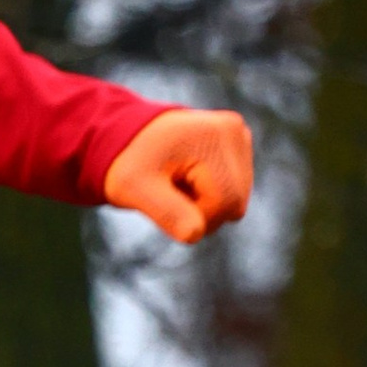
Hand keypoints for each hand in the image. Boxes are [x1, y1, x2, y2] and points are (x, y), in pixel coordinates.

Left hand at [104, 107, 251, 243]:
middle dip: (202, 211)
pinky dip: (211, 193)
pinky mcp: (239, 145)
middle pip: (236, 203)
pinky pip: (235, 189)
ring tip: (177, 181)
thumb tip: (195, 235)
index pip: (225, 202)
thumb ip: (166, 213)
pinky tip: (188, 177)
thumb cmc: (128, 165)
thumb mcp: (135, 190)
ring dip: (206, 203)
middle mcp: (234, 131)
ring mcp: (239, 136)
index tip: (166, 202)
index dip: (197, 217)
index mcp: (213, 137)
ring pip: (237, 199)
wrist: (126, 139)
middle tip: (170, 193)